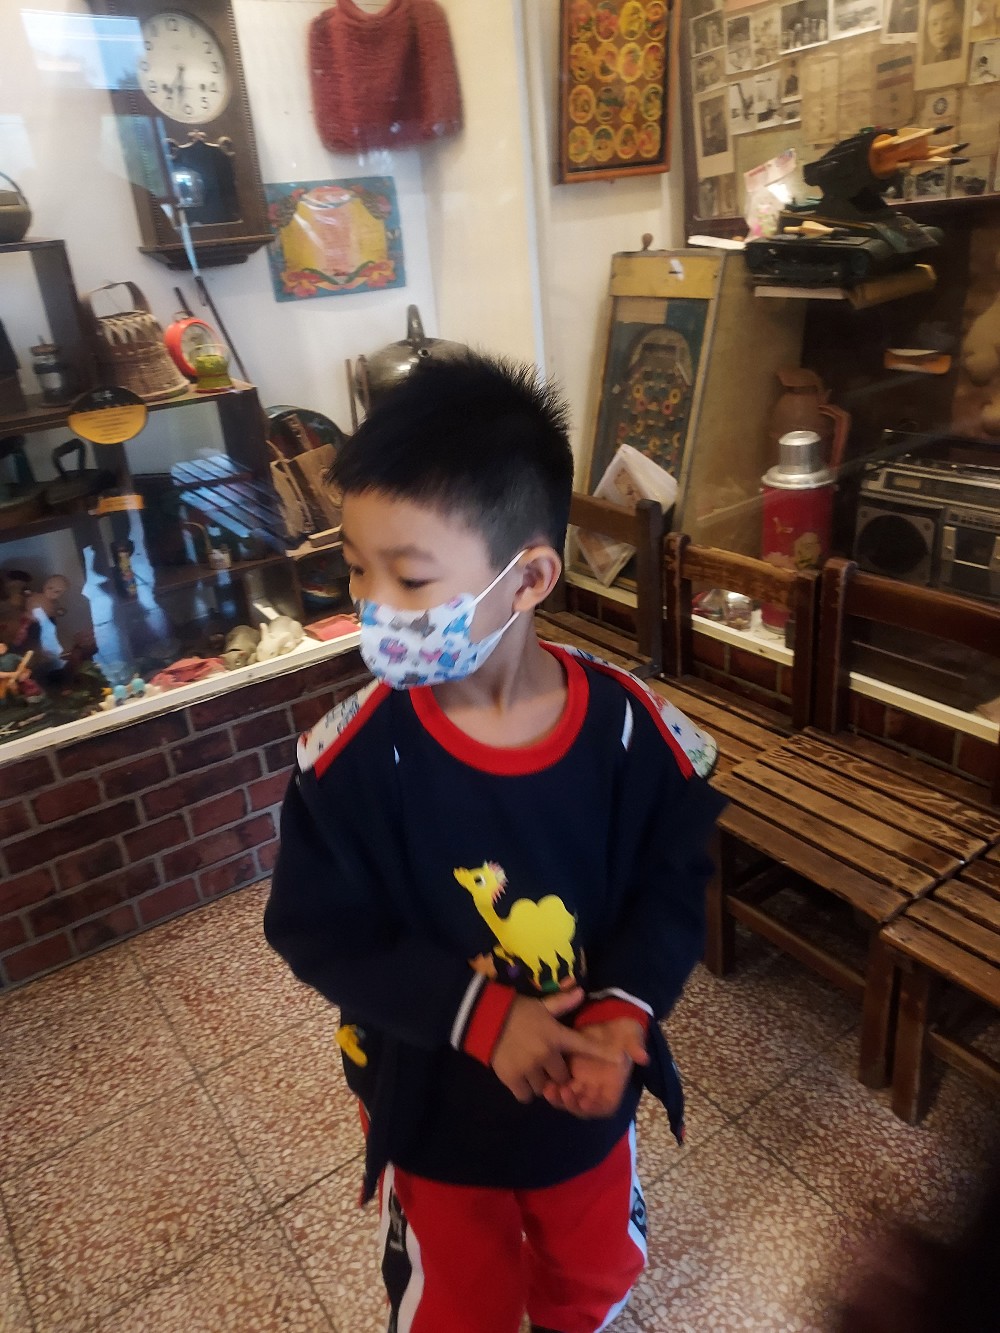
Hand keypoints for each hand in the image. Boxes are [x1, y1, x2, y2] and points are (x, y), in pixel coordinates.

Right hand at [490, 988, 621, 1103]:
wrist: (485, 1018)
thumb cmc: (516, 1010)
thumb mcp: (540, 1005)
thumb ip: (561, 1002)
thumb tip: (581, 991)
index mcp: (555, 1036)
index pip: (583, 1046)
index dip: (602, 1053)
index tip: (619, 1059)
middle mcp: (546, 1054)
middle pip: (561, 1076)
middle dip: (556, 1073)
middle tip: (545, 1064)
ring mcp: (529, 1068)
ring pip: (543, 1087)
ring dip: (540, 1082)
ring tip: (530, 1070)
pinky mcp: (512, 1078)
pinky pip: (526, 1095)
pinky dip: (524, 1091)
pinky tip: (519, 1079)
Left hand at [543, 1017, 648, 1118]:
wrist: (607, 1019)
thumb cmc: (621, 1031)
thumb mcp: (631, 1036)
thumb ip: (636, 1047)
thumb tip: (644, 1058)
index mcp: (613, 1084)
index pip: (606, 1106)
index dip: (596, 1108)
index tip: (586, 1103)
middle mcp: (597, 1088)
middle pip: (583, 1107)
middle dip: (572, 1105)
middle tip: (563, 1093)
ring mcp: (582, 1082)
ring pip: (569, 1100)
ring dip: (559, 1100)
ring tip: (550, 1090)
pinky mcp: (568, 1072)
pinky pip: (559, 1087)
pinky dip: (552, 1089)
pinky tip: (545, 1083)